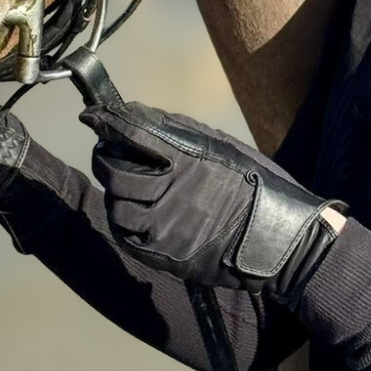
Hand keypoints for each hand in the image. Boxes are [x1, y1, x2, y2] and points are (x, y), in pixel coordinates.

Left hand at [80, 99, 345, 304]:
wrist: (278, 240)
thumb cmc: (256, 186)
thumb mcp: (224, 147)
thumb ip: (182, 132)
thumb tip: (142, 116)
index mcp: (186, 159)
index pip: (132, 134)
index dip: (107, 122)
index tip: (92, 114)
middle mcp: (170, 192)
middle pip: (114, 171)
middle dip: (105, 157)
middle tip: (108, 152)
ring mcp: (164, 227)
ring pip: (116, 207)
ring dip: (115, 194)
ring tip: (125, 187)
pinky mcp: (164, 256)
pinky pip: (126, 237)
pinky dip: (123, 222)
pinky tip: (132, 213)